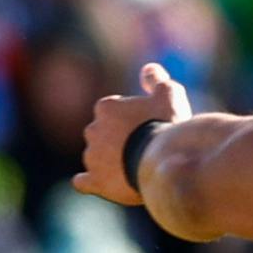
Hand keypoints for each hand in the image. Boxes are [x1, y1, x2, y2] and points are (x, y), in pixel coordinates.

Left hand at [77, 63, 192, 206]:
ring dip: (108, 161)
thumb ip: (156, 80)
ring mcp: (92, 157)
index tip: (145, 127)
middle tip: (140, 149)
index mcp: (106, 107)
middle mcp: (93, 130)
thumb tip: (148, 69)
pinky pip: (83, 182)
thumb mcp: (169, 94)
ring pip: (95, 157)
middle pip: (102, 134)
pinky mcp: (95, 181)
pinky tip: (99, 183)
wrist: (162, 160)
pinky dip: (89, 182)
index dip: (129, 120)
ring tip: (132, 169)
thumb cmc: (166, 125)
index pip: (112, 112)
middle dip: (116, 140)